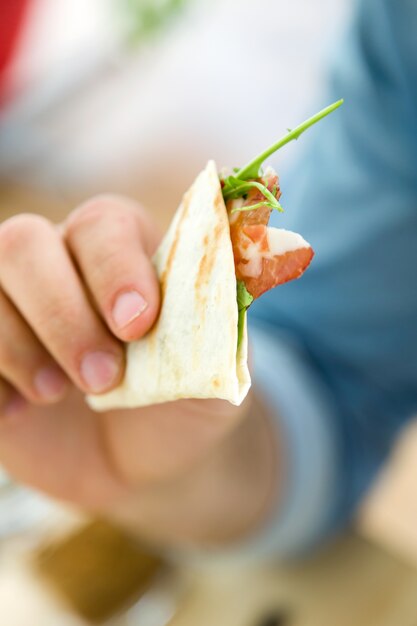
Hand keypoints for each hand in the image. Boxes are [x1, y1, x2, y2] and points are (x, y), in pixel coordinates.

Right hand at [0, 196, 277, 546]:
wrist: (151, 462)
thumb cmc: (188, 400)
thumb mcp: (221, 363)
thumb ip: (223, 312)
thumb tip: (249, 252)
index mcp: (125, 252)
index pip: (103, 224)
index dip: (114, 269)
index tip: (138, 325)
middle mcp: (61, 266)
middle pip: (23, 243)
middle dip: (62, 313)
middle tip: (103, 378)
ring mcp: (15, 308)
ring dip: (20, 345)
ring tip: (60, 394)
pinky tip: (19, 412)